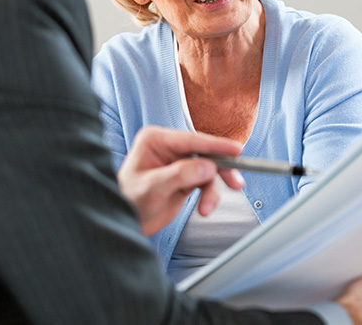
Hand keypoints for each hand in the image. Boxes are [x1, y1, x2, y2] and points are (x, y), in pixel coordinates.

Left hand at [119, 126, 245, 234]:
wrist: (125, 222)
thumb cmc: (128, 201)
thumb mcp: (152, 188)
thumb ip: (180, 175)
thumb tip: (207, 166)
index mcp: (155, 140)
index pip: (191, 140)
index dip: (216, 145)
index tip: (236, 150)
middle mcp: (168, 148)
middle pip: (205, 153)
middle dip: (220, 170)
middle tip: (235, 182)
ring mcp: (178, 162)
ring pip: (209, 170)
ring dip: (212, 190)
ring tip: (207, 208)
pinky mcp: (186, 177)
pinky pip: (206, 182)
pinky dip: (209, 195)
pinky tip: (205, 208)